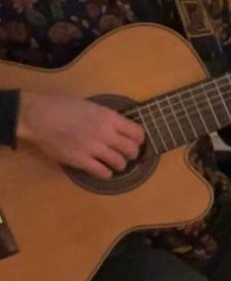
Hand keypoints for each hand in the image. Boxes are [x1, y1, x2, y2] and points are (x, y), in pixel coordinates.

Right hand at [16, 91, 144, 179]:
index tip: (137, 141)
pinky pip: (101, 172)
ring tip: (118, 164)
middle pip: (131, 149)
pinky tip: (106, 172)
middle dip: (133, 153)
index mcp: (109, 118)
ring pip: (119, 162)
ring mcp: (93, 148)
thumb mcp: (93, 106)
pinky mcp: (80, 161)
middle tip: (129, 154)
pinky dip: (107, 174)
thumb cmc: (64, 107)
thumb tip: (119, 126)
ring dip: (121, 164)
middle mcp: (105, 134)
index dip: (139, 138)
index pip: (136, 132)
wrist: (40, 117)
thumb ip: (107, 117)